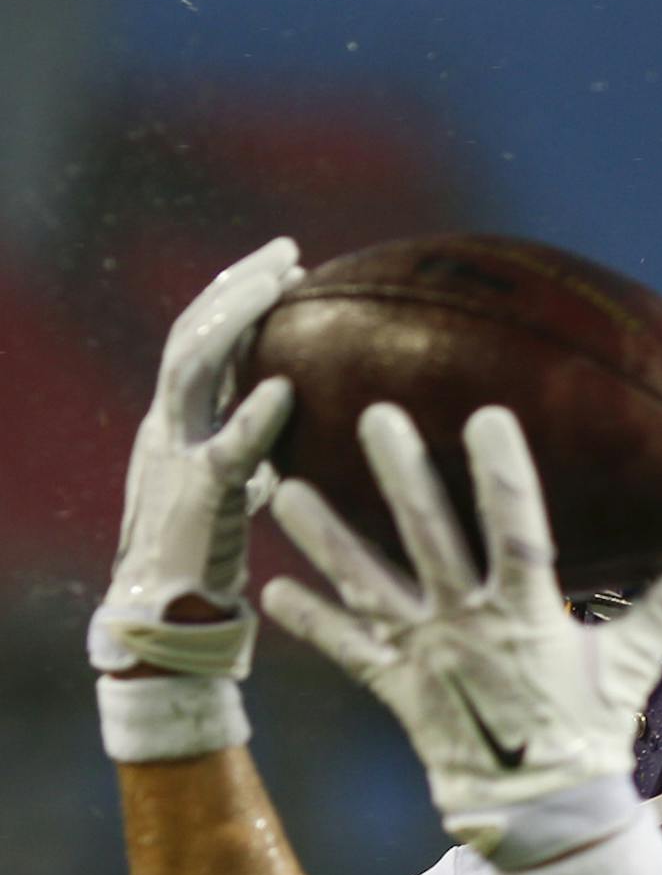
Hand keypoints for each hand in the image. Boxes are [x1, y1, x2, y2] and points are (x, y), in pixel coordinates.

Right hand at [89, 237, 302, 680]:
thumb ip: (247, 459)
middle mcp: (166, 427)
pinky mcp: (197, 498)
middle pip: (192, 334)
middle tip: (289, 253)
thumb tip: (284, 443)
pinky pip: (226, 448)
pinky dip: (253, 414)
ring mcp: (175, 456)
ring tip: (283, 285)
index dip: (235, 298)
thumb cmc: (201, 562)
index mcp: (175, 425)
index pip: (200, 341)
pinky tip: (284, 386)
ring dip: (239, 320)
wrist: (160, 621)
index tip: (285, 266)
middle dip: (237, 286)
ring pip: (194, 366)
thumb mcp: (227, 494)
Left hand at [263, 402, 661, 862]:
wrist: (544, 811)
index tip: (486, 415)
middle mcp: (469, 625)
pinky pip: (348, 651)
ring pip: (368, 585)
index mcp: (528, 613)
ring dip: (325, 537)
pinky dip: (312, 622)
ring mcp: (427, 655)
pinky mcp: (398, 687)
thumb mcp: (634, 659)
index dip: (502, 475)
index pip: (517, 530)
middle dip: (402, 477)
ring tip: (282, 489)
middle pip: (429, 539)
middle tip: (374, 417)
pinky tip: (270, 590)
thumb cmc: (591, 729)